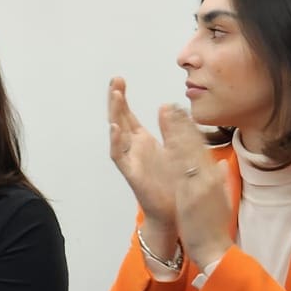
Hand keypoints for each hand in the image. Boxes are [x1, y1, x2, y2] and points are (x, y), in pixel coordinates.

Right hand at [108, 77, 180, 229]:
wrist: (174, 211)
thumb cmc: (173, 183)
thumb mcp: (175, 149)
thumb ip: (170, 129)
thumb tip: (167, 106)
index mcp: (143, 141)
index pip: (128, 115)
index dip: (122, 98)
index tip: (119, 79)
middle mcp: (133, 148)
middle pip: (119, 119)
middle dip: (116, 100)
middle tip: (115, 80)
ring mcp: (130, 160)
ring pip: (117, 133)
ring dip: (115, 114)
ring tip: (114, 96)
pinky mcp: (131, 173)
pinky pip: (119, 156)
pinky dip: (116, 141)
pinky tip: (115, 128)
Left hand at [158, 105, 232, 267]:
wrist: (216, 249)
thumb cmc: (214, 227)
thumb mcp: (222, 199)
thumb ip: (222, 180)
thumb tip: (224, 165)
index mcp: (214, 177)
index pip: (202, 147)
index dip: (191, 129)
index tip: (182, 112)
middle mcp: (210, 177)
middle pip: (195, 144)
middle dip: (182, 123)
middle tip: (171, 104)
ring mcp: (201, 185)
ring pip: (188, 152)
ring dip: (177, 130)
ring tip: (167, 111)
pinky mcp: (192, 195)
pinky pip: (183, 170)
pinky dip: (176, 153)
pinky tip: (167, 138)